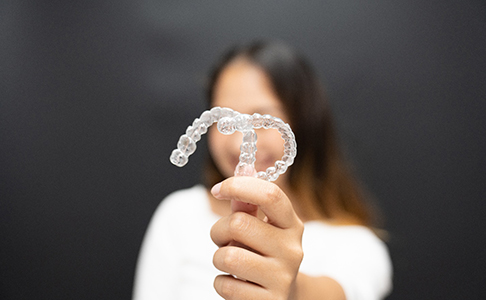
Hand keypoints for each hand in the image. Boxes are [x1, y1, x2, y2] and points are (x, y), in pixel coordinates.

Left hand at [210, 176, 303, 299]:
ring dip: (219, 258)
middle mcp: (292, 249)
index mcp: (292, 225)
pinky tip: (236, 282)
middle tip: (223, 239)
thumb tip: (242, 169)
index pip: (270, 195)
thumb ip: (248, 204)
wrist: (285, 298)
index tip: (218, 189)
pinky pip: (226, 285)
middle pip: (238, 224)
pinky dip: (222, 283)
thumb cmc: (265, 256)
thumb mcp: (261, 229)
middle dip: (218, 230)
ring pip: (228, 256)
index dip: (239, 185)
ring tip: (230, 262)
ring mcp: (283, 278)